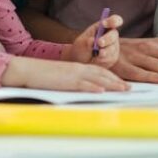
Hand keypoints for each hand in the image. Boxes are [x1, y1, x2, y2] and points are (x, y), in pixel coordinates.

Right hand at [2, 57, 127, 92]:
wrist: (28, 70)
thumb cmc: (43, 76)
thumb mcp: (62, 77)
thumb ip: (74, 81)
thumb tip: (85, 90)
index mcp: (77, 67)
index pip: (99, 71)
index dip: (112, 77)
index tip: (122, 83)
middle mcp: (78, 69)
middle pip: (102, 73)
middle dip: (117, 81)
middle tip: (130, 88)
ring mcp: (73, 74)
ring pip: (97, 78)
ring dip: (112, 84)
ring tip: (123, 89)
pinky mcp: (66, 80)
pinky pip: (82, 84)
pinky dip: (93, 87)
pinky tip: (102, 90)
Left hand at [63, 14, 121, 67]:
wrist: (80, 61)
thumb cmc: (81, 47)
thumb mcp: (81, 43)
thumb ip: (86, 42)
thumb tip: (92, 40)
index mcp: (104, 26)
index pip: (114, 20)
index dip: (113, 21)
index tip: (104, 23)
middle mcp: (111, 35)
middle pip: (114, 35)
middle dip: (106, 39)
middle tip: (99, 42)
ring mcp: (113, 46)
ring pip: (112, 48)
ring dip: (103, 52)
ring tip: (95, 55)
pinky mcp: (113, 57)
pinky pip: (110, 58)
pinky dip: (101, 60)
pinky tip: (95, 60)